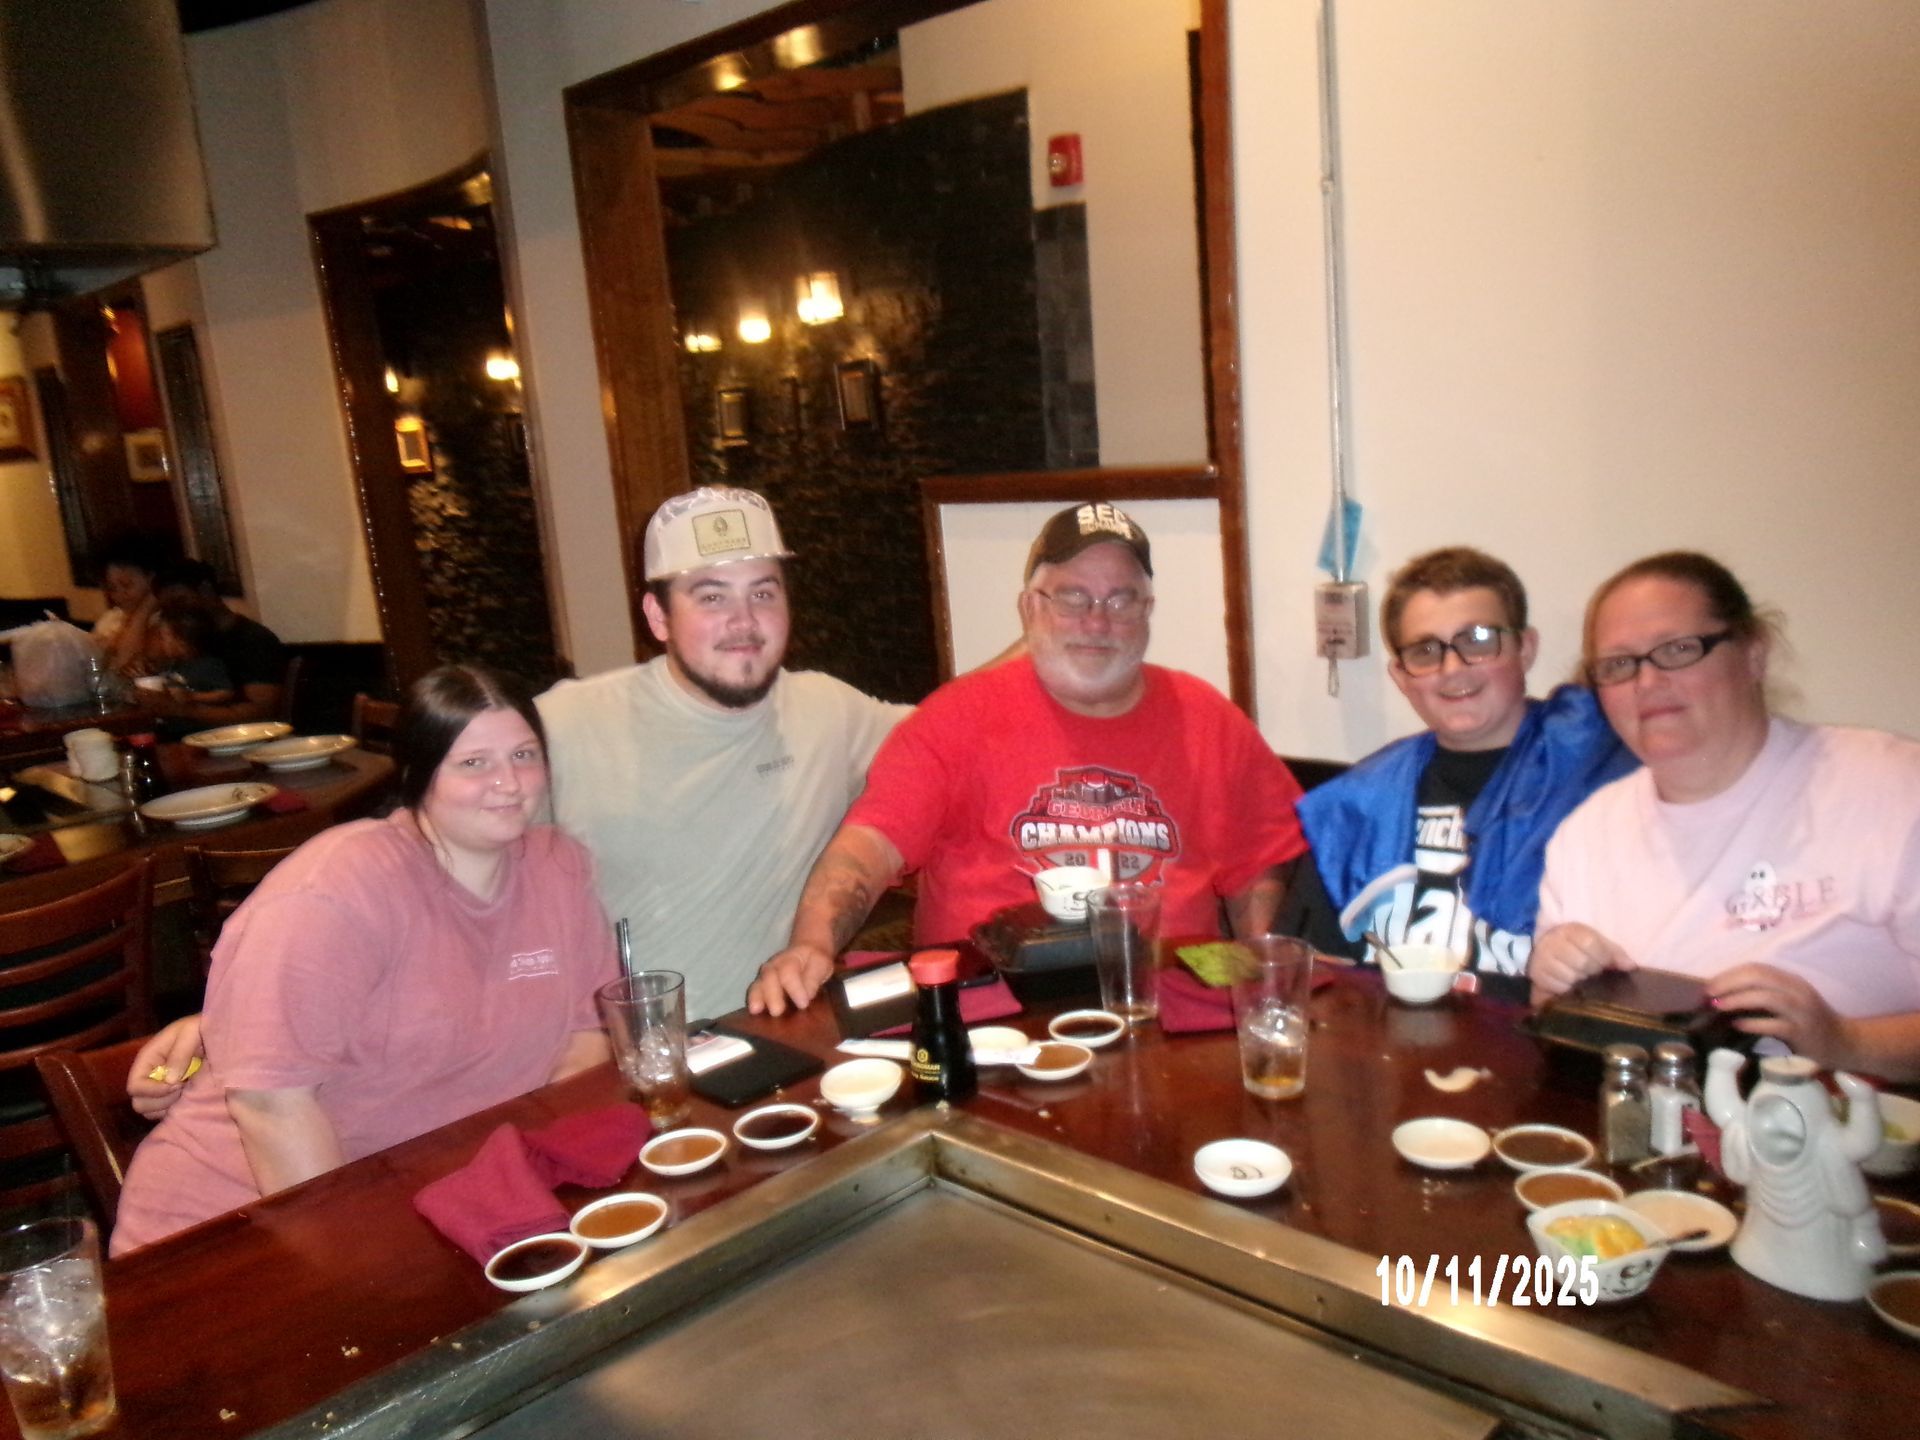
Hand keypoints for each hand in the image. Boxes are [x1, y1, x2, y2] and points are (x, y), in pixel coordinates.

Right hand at [126, 1014, 205, 1119]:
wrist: (218, 1033)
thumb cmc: (201, 1028)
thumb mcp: (191, 1032)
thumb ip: (180, 1054)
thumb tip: (170, 1081)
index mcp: (147, 1060)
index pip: (135, 1086)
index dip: (152, 1091)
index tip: (178, 1085)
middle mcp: (149, 1077)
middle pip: (140, 1104)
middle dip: (163, 1101)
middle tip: (185, 1088)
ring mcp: (159, 1089)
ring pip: (152, 1112)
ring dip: (170, 1107)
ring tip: (189, 1091)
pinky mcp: (172, 1097)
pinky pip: (166, 1113)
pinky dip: (177, 1110)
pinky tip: (192, 1097)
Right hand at [747, 944, 835, 1016]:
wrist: (806, 952)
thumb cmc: (814, 961)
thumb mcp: (820, 964)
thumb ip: (813, 978)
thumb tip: (808, 995)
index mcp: (790, 959)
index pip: (788, 973)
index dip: (795, 988)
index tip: (803, 1004)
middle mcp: (773, 966)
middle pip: (769, 978)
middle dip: (772, 996)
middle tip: (776, 1012)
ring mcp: (765, 975)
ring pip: (758, 984)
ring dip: (756, 998)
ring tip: (755, 1011)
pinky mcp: (761, 985)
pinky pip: (754, 992)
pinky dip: (753, 1001)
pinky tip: (754, 1013)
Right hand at [1527, 923, 1633, 1005]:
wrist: (1545, 952)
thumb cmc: (1576, 948)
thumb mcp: (1596, 944)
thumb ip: (1615, 953)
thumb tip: (1630, 966)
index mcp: (1571, 931)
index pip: (1589, 943)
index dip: (1603, 957)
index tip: (1608, 964)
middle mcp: (1554, 942)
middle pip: (1582, 963)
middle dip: (1593, 971)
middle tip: (1594, 973)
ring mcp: (1543, 959)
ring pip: (1571, 977)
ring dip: (1581, 982)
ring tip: (1581, 979)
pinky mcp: (1537, 975)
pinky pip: (1559, 988)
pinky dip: (1568, 989)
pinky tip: (1570, 985)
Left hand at [1706, 963, 1846, 1066]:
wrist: (1845, 1043)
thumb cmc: (1809, 1021)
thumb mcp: (1789, 1001)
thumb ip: (1765, 993)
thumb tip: (1724, 994)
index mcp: (1791, 981)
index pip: (1756, 968)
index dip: (1730, 974)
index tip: (1709, 984)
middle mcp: (1797, 991)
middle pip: (1758, 977)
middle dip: (1728, 983)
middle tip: (1709, 995)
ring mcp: (1801, 1011)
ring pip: (1766, 998)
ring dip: (1737, 1000)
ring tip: (1718, 1007)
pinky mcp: (1803, 1032)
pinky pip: (1774, 1025)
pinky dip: (1753, 1023)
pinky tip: (1738, 1024)